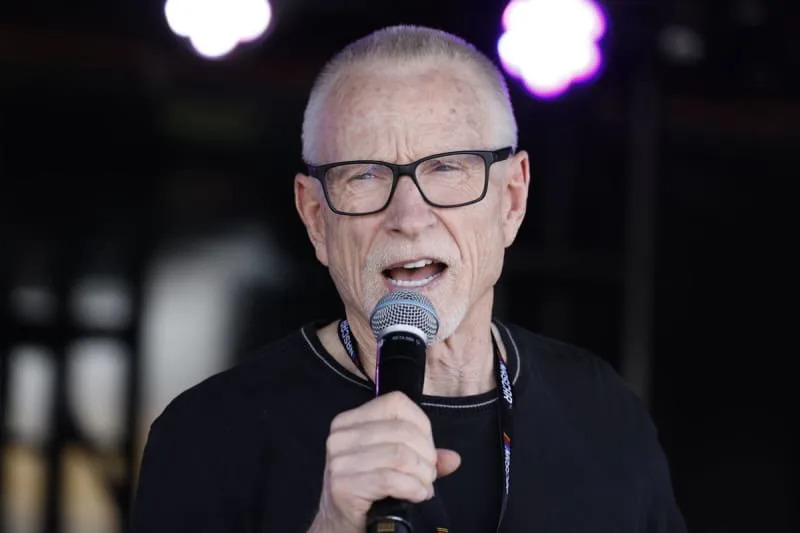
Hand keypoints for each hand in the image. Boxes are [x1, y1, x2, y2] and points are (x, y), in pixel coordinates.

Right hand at [307, 391, 460, 532]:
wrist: (338, 525)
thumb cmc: (366, 490)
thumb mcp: (391, 464)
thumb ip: (422, 455)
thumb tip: (453, 459)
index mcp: (350, 421)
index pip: (396, 403)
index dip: (422, 425)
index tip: (426, 449)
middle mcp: (340, 436)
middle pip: (403, 431)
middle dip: (426, 456)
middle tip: (428, 475)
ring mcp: (339, 461)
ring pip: (401, 455)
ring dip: (422, 475)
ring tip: (423, 486)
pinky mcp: (343, 485)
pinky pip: (391, 479)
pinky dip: (413, 488)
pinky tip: (416, 495)